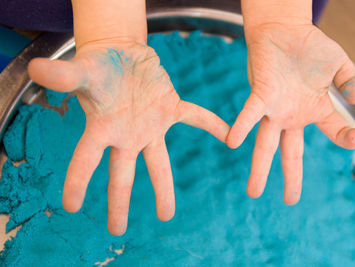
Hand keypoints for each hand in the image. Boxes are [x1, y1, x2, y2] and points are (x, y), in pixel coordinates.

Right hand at [28, 41, 229, 234]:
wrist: (119, 53)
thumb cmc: (97, 65)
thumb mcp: (82, 70)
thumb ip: (64, 76)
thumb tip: (35, 70)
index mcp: (102, 128)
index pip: (86, 159)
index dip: (77, 181)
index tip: (71, 206)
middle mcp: (126, 135)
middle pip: (122, 175)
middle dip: (120, 202)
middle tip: (118, 231)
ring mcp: (150, 124)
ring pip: (158, 162)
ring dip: (164, 188)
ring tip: (167, 215)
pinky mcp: (170, 107)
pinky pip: (193, 117)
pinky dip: (210, 124)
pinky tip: (228, 136)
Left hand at [226, 23, 354, 203]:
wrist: (283, 28)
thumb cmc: (309, 46)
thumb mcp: (339, 64)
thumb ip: (350, 81)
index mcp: (314, 109)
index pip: (334, 131)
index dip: (346, 137)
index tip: (354, 139)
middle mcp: (292, 115)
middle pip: (291, 153)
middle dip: (290, 177)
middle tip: (289, 201)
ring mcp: (275, 109)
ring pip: (266, 144)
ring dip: (260, 167)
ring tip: (253, 192)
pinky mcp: (260, 94)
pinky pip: (250, 114)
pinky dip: (242, 127)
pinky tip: (233, 143)